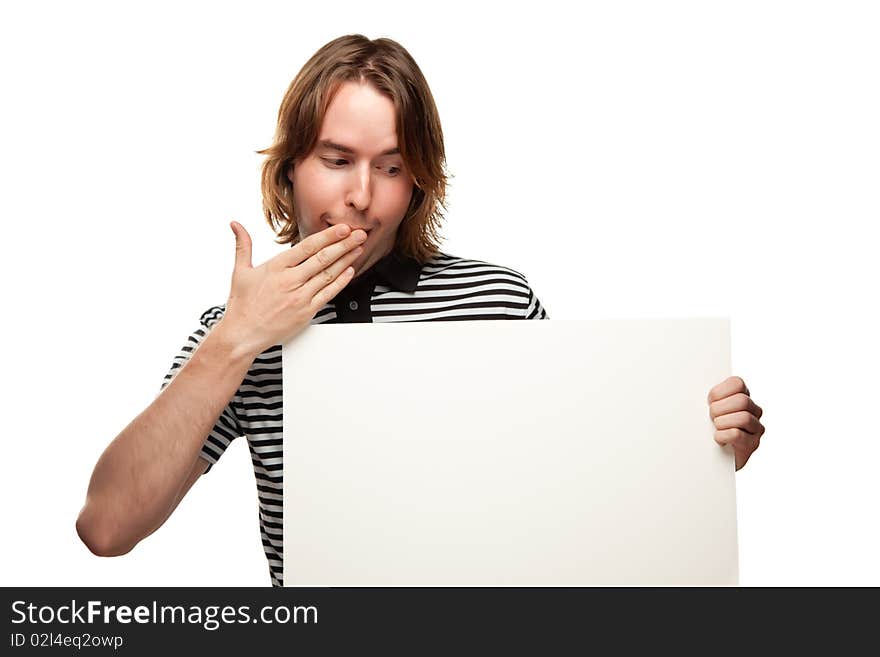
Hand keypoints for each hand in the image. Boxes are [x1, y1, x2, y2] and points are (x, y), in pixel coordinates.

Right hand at [218, 221, 366, 355]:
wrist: (243, 334)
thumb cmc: (242, 304)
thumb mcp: (240, 271)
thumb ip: (243, 245)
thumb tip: (236, 225)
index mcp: (276, 267)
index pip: (307, 247)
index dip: (328, 236)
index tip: (342, 228)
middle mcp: (290, 280)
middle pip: (323, 258)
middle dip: (344, 244)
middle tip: (359, 234)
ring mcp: (300, 296)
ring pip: (329, 274)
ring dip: (346, 260)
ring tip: (358, 249)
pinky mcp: (306, 311)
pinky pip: (328, 294)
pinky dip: (341, 282)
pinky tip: (350, 272)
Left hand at [708, 376, 764, 470]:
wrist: (711, 457)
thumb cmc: (707, 430)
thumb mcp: (706, 409)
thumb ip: (708, 398)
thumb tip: (691, 388)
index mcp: (742, 396)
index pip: (737, 383)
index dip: (720, 391)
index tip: (709, 401)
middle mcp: (753, 411)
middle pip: (742, 400)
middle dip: (720, 408)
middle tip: (711, 417)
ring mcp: (755, 428)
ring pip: (743, 417)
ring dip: (722, 423)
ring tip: (715, 428)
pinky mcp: (751, 445)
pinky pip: (738, 435)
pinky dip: (723, 436)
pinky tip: (717, 439)